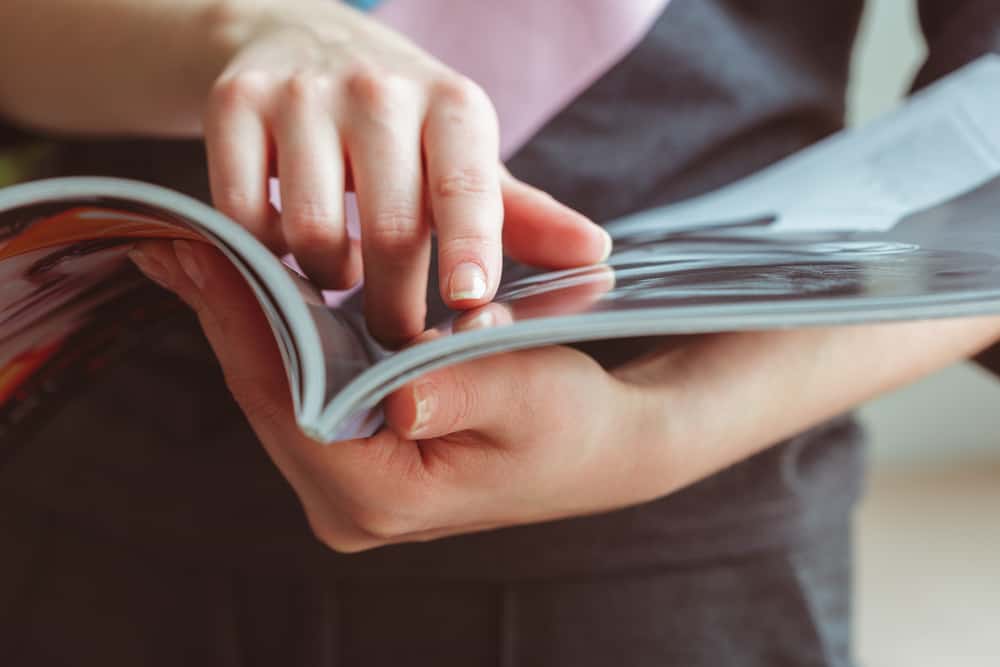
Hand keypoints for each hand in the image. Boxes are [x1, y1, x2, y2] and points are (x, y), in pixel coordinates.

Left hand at [129, 240, 669, 550]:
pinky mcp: (358, 460)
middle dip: (224, 316)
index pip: (290, 403)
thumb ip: (464, 390)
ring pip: (276, 394)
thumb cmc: (577, 424)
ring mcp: (349, 485)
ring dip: (242, 324)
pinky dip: (278, 338)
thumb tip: (399, 392)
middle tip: (173, 242)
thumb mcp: (533, 397)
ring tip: (196, 257)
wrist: (604, 449)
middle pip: (267, 398)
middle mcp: (351, 504)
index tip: (199, 250)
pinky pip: (302, 392)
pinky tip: (252, 290)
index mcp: (385, 498)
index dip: (241, 323)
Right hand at [204, 1, 609, 345]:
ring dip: (329, 280)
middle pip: (390, 230)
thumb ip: (522, 213)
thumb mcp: (465, 153)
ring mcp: (300, 93)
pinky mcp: (233, 103)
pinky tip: (286, 246)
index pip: (467, 187)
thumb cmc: (402, 119)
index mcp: (452, 105)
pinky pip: (242, 215)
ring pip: (310, 231)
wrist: (299, 35)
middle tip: (398, 336)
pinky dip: (266, 252)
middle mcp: (379, 90)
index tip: (470, 306)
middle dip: (396, 306)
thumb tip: (595, 255)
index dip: (470, 250)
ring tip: (343, 277)